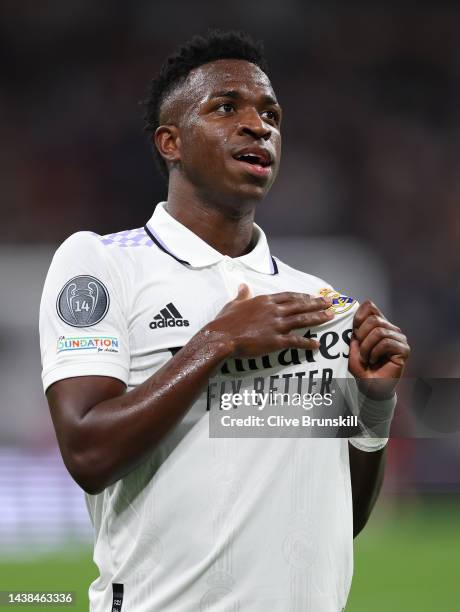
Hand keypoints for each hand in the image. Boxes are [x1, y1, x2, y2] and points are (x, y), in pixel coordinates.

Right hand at [204, 284, 333, 357]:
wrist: (222, 336)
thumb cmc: (226, 321)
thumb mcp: (234, 303)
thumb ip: (242, 295)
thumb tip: (243, 286)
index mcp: (265, 301)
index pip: (289, 296)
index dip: (302, 296)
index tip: (312, 296)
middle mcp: (274, 311)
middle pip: (300, 306)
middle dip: (316, 304)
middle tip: (330, 303)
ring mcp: (276, 325)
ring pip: (302, 320)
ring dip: (318, 318)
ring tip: (330, 317)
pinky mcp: (276, 341)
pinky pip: (295, 341)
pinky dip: (307, 343)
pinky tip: (316, 344)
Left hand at [349, 300, 409, 398]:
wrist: (371, 386)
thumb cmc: (362, 367)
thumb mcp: (353, 347)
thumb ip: (354, 332)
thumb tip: (353, 320)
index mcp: (378, 324)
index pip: (370, 306)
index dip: (359, 315)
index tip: (353, 331)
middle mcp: (391, 329)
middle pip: (374, 319)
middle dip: (361, 335)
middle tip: (360, 350)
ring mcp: (399, 338)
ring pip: (380, 331)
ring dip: (367, 347)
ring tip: (366, 358)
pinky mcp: (404, 349)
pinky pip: (386, 343)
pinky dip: (375, 352)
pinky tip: (373, 360)